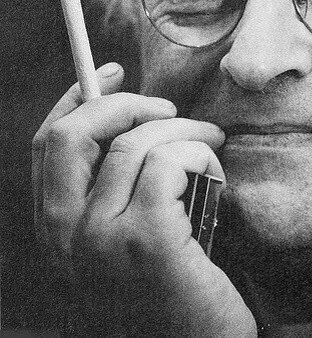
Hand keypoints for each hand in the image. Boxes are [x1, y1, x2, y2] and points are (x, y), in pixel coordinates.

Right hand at [32, 62, 256, 335]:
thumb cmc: (174, 284)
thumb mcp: (127, 235)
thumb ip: (115, 187)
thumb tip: (132, 117)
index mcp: (57, 230)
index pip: (49, 145)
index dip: (80, 99)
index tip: (110, 71)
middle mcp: (65, 237)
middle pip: (74, 135)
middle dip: (126, 103)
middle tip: (170, 109)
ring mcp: (100, 240)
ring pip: (135, 143)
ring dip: (184, 130)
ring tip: (211, 146)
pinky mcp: (145, 241)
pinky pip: (169, 163)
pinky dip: (200, 154)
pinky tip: (216, 174)